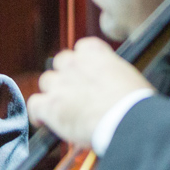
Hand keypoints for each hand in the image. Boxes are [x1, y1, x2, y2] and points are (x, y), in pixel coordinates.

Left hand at [29, 37, 153, 147]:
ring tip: (63, 107)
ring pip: (47, 82)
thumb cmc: (135, 104)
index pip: (83, 47)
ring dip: (54, 93)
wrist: (127, 121)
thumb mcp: (129, 78)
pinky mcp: (49, 105)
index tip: (88, 71)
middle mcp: (74, 64)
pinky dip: (38, 113)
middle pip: (61, 62)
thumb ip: (113, 75)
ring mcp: (59, 84)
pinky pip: (35, 105)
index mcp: (95, 53)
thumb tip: (112, 87)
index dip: (84, 60)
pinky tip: (43, 121)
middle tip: (76, 90)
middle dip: (66, 74)